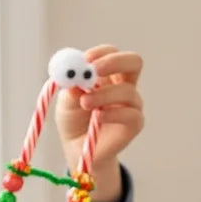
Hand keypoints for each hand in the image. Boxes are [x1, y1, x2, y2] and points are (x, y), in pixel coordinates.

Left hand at [54, 45, 143, 201]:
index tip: (84, 61)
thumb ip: (71, 88)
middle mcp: (124, 85)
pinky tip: (98, 117)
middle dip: (114, 62)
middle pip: (133, 62)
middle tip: (94, 71)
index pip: (112, 53)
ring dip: (103, 94)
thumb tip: (76, 76)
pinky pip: (131, 114)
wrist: (77, 148)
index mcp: (108, 74)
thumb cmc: (73, 120)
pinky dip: (113, 113)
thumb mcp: (66, 102)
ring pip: (128, 91)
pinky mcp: (134, 124)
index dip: (100, 54)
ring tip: (84, 103)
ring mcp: (131, 104)